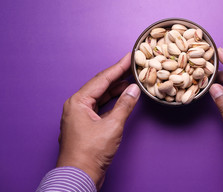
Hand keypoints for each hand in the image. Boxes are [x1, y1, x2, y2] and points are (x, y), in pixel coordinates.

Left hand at [56, 53, 139, 188]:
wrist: (79, 176)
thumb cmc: (90, 153)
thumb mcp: (112, 126)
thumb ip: (124, 105)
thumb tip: (134, 90)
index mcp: (78, 102)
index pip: (102, 79)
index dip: (118, 67)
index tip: (129, 57)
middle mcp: (77, 105)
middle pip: (101, 85)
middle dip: (118, 76)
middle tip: (132, 66)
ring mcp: (81, 115)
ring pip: (101, 96)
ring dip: (116, 88)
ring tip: (131, 79)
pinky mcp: (87, 124)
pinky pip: (101, 106)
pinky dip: (113, 101)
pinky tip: (123, 97)